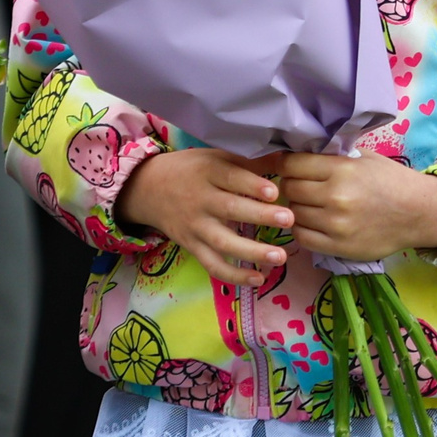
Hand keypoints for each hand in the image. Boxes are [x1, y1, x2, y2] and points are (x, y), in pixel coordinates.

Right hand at [115, 147, 291, 286]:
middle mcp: (200, 199)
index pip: (230, 177)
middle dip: (260, 215)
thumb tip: (287, 159)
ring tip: (281, 257)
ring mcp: (195, 226)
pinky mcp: (192, 246)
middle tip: (289, 219)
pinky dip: (234, 276)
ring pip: (223, 243)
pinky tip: (259, 279)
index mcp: (207, 171)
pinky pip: (212, 265)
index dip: (252, 185)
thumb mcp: (214, 157)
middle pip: (230, 209)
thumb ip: (248, 161)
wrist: (148, 188)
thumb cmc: (191, 170)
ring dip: (252, 252)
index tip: (275, 191)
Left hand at [274, 152, 436, 263]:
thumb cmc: (390, 179)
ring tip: (309, 203)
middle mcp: (336, 197)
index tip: (287, 165)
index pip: (291, 165)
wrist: (418, 212)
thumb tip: (294, 150)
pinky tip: (312, 221)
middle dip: (290, 184)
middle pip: (289, 188)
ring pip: (293, 212)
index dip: (285, 164)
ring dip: (296, 207)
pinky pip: (302, 237)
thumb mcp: (362, 157)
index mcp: (342, 169)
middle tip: (300, 184)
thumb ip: (331, 155)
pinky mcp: (338, 247)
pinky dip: (301, 228)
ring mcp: (336, 224)